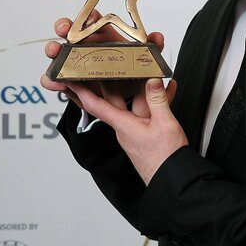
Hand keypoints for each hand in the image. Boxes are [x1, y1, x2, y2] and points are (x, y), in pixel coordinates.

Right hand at [39, 11, 163, 118]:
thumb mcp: (143, 61)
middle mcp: (85, 45)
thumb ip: (152, 49)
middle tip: (66, 30)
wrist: (124, 98)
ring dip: (53, 49)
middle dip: (64, 26)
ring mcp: (73, 62)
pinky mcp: (66, 80)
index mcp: (102, 36)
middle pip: (69, 29)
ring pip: (57, 51)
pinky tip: (58, 83)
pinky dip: (52, 80)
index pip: (92, 19)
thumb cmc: (129, 73)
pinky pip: (53, 77)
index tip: (91, 17)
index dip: (89, 15)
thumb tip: (157, 37)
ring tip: (56, 54)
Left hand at [66, 75, 185, 184]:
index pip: (96, 105)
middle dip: (112, 82)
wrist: (174, 181)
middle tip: (106, 65)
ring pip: (135, 105)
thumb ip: (157, 100)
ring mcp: (135, 132)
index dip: (82, 91)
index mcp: (123, 125)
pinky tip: (167, 92)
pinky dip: (155, 102)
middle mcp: (125, 129)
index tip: (70, 79)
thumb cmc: (166, 158)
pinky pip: (147, 113)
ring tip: (152, 74)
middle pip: (115, 101)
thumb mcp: (164, 123)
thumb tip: (151, 80)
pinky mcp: (145, 136)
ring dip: (143, 91)